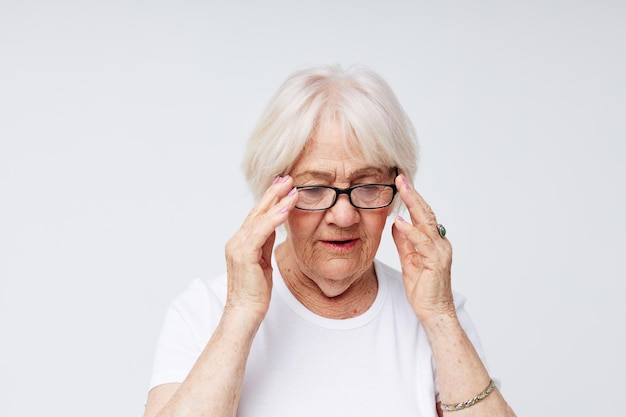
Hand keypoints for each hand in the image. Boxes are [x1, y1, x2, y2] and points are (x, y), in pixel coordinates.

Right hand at [224, 176, 297, 319]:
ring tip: (292, 187)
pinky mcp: (244, 254)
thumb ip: (265, 244)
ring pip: (259, 217)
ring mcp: (238, 246)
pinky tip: (287, 207)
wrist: (244, 313)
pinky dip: (275, 217)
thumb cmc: (254, 293)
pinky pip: (262, 230)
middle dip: (273, 193)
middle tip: (287, 177)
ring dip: (277, 201)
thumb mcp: (263, 263)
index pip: (256, 216)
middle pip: (256, 211)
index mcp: (240, 242)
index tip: (282, 185)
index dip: (269, 200)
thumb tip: (274, 227)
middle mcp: (236, 240)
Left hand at [391, 175, 454, 320]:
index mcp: (434, 242)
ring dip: (413, 204)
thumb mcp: (409, 261)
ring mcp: (440, 251)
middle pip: (426, 213)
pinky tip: (400, 221)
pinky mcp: (436, 262)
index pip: (422, 215)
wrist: (433, 312)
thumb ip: (404, 242)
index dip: (412, 199)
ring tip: (402, 189)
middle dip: (413, 194)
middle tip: (401, 178)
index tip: (400, 183)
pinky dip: (410, 231)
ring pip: (426, 222)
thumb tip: (397, 223)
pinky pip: (422, 243)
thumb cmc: (423, 290)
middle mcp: (440, 243)